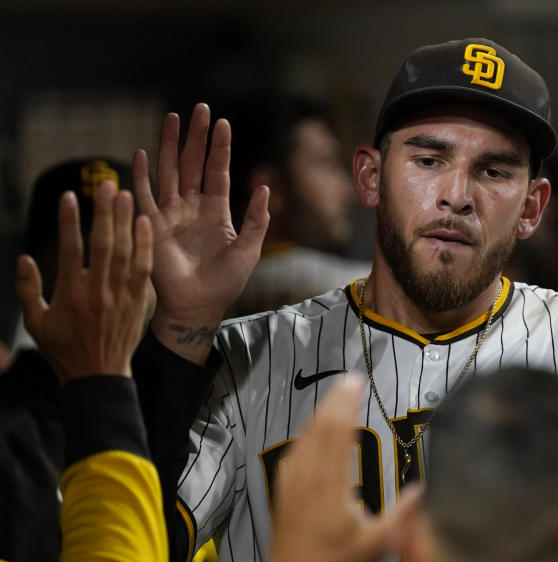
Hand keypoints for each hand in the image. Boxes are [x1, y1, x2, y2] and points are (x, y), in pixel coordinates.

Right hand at [15, 182, 152, 381]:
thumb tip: (23, 258)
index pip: (70, 250)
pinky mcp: (139, 300)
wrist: (100, 374)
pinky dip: (145, 245)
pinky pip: (144, 268)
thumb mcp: (35, 322)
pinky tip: (146, 223)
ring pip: (125, 252)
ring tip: (127, 194)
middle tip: (106, 184)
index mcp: (71, 294)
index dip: (69, 221)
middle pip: (103, 244)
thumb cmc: (63, 348)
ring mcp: (122, 295)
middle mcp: (99, 291)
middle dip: (105, 212)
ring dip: (126, 222)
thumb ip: (27, 289)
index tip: (69, 195)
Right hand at [134, 103, 269, 363]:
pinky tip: (142, 152)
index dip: (220, 148)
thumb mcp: (249, 249)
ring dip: (171, 144)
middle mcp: (192, 207)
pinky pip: (145, 195)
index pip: (217, 172)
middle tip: (200, 108)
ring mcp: (171, 214)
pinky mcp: (152, 225)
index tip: (223, 123)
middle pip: (193, 163)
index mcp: (216, 211)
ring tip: (173, 117)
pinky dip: (142, 174)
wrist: (199, 306)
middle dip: (197, 137)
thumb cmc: (225, 282)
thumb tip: (264, 187)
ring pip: (170, 171)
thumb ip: (257, 219)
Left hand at [270, 374, 419, 561]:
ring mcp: (292, 481)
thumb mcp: (378, 544)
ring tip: (335, 396)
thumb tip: (424, 488)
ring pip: (305, 437)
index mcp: (333, 485)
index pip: (338, 434)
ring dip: (320, 413)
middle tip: (349, 379)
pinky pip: (294, 451)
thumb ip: (402, 515)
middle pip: (321, 428)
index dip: (346, 406)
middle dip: (335, 400)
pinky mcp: (283, 489)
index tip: (357, 383)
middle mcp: (310, 476)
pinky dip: (306, 433)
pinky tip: (312, 429)